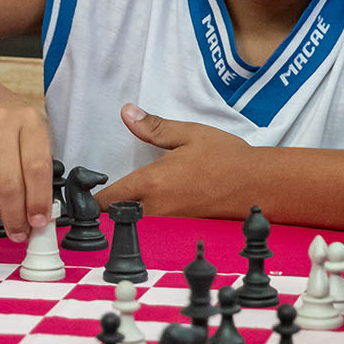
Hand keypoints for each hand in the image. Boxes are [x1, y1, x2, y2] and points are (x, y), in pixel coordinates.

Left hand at [96, 104, 251, 217]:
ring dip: (126, 220)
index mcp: (151, 183)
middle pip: (117, 218)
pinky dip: (147, 225)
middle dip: (106, 213)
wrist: (260, 186)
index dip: (91, 200)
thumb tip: (127, 112)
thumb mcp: (189, 134)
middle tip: (98, 204)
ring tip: (122, 209)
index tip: (83, 197)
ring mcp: (170, 224)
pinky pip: (156, 231)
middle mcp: (156, 209)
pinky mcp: (183, 231)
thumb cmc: (227, 159)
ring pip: (136, 226)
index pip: (108, 199)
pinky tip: (151, 215)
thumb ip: (154, 127)